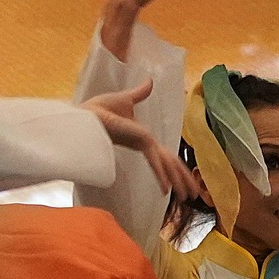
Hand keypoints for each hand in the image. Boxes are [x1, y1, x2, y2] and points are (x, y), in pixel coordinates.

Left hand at [85, 81, 210, 213]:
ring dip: (177, 180)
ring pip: (165, 164)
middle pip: (169, 163)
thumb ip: (140, 93)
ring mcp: (142, 144)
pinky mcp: (138, 142)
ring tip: (186, 197)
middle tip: (193, 196)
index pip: (166, 156)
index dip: (178, 168)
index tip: (188, 181)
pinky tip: (166, 189)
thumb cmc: (98, 108)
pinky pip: (154, 159)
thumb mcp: (125, 100)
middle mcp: (145, 143)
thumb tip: (149, 81)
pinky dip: (161, 174)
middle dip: (182, 179)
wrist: (85, 113)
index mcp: (143, 138)